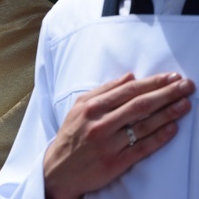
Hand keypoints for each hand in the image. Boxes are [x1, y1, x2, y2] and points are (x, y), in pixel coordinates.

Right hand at [43, 72, 194, 198]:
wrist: (60, 169)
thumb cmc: (71, 135)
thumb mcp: (79, 108)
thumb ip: (104, 91)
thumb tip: (130, 77)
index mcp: (90, 107)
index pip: (127, 90)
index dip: (152, 82)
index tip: (171, 77)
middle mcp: (99, 123)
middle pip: (139, 105)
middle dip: (166, 93)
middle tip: (186, 86)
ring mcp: (108, 144)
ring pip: (143, 125)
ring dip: (168, 113)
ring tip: (185, 104)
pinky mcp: (115, 163)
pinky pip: (141, 148)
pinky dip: (159, 138)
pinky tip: (173, 128)